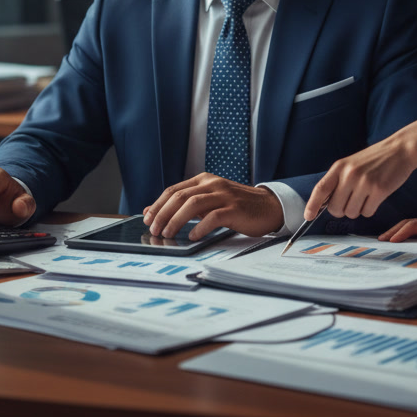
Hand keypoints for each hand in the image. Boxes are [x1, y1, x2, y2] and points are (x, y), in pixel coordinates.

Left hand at [142, 173, 283, 240]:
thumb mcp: (209, 201)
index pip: (174, 190)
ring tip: (167, 234)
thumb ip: (185, 204)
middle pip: (180, 196)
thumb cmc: (236, 206)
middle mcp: (212, 184)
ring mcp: (224, 195)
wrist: (268, 206)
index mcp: (204, 180)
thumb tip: (153, 211)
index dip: (158, 205)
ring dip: (176, 220)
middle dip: (163, 213)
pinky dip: (200, 227)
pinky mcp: (234, 208)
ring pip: (193, 204)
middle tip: (154, 229)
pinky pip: (213, 217)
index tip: (147, 219)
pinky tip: (192, 237)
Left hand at [303, 118, 416, 221]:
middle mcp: (349, 174)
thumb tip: (324, 204)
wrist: (399, 150)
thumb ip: (338, 180)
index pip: (320, 189)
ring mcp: (364, 183)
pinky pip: (367, 213)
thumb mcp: (351, 164)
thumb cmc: (374, 159)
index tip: (308, 216)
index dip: (312, 205)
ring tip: (366, 195)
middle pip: (335, 208)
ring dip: (357, 210)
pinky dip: (370, 209)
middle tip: (351, 201)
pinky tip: (375, 197)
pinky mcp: (379, 191)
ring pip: (351, 213)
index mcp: (339, 167)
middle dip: (342, 210)